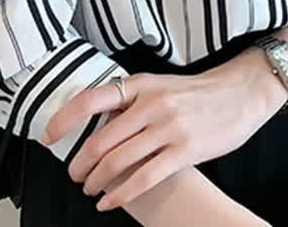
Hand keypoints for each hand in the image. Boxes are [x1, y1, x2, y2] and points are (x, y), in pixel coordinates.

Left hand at [42, 47, 287, 209]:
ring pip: (118, 161)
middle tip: (74, 175)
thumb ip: (132, 101)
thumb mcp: (160, 85)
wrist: (239, 93)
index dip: (64, 119)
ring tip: (90, 190)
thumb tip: (99, 121)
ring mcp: (168, 127)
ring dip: (97, 182)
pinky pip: (144, 178)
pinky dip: (120, 195)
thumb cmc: (197, 93)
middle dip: (81, 163)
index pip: (92, 99)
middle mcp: (151, 103)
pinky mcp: (184, 150)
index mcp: (141, 84)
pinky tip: (110, 203)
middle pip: (101, 139)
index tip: (48, 136)